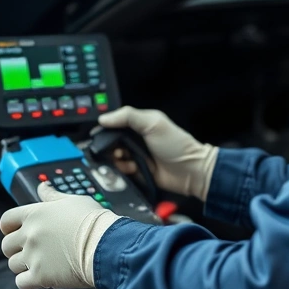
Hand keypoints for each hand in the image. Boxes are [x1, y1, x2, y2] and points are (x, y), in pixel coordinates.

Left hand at [0, 182, 120, 288]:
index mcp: (34, 214)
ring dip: (23, 266)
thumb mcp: (72, 200)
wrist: (105, 244)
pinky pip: (21, 283)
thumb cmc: (93, 222)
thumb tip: (42, 187)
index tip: (12, 232)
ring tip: (39, 264)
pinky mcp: (40, 276)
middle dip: (16, 248)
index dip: (8, 228)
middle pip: (7, 245)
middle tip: (30, 250)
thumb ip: (52, 195)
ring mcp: (33, 256)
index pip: (6, 220)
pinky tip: (39, 278)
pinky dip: (27, 282)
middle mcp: (30, 235)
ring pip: (12, 265)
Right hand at [99, 106, 218, 201]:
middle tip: (118, 151)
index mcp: (138, 124)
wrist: (190, 171)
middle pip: (110, 142)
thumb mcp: (153, 123)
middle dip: (109, 147)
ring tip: (128, 161)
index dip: (104, 130)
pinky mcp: (137, 172)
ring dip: (117, 160)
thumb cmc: (176, 145)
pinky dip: (123, 171)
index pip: (113, 123)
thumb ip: (128, 116)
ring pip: (113, 158)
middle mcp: (135, 139)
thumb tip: (103, 118)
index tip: (98, 137)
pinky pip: (121, 171)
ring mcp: (135, 156)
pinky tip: (133, 169)